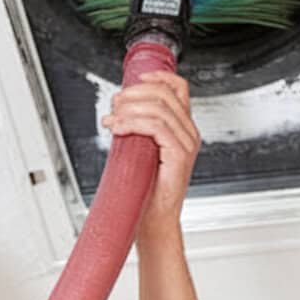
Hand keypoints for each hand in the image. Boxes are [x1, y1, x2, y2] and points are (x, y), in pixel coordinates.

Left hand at [101, 70, 200, 239]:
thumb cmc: (146, 191)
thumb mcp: (141, 152)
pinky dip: (134, 123)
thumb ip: (138, 131)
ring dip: (128, 109)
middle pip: (165, 94)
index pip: (178, 89)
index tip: (135, 79)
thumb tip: (118, 112)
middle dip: (134, 94)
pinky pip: (157, 128)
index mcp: (182, 129)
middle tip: (114, 105)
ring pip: (159, 109)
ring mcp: (186, 144)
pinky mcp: (180, 156)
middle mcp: (188, 133)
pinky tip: (118, 128)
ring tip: (111, 119)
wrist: (153, 221)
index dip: (158, 77)